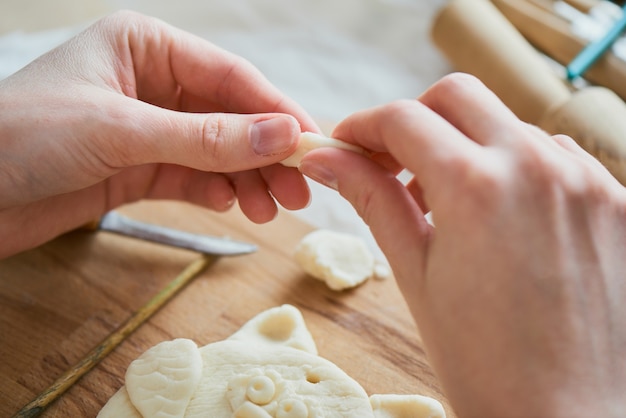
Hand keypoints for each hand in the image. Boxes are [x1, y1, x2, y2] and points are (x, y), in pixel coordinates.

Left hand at [0, 11, 318, 258]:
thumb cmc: (21, 137)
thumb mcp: (122, 131)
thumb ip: (206, 137)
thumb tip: (282, 135)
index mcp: (145, 47)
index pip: (229, 77)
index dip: (275, 111)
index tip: (310, 143)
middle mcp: (151, 83)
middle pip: (229, 116)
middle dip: (265, 153)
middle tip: (298, 190)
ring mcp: (146, 128)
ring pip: (215, 151)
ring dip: (245, 179)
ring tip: (271, 210)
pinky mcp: (137, 168)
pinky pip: (192, 176)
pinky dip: (216, 191)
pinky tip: (234, 207)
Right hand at [300, 73, 625, 416]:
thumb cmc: (484, 364)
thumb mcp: (415, 274)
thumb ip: (373, 200)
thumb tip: (328, 159)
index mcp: (475, 187)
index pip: (403, 120)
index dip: (362, 127)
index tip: (346, 146)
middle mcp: (537, 168)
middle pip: (457, 96)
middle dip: (414, 120)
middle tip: (393, 164)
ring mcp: (585, 181)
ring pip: (509, 124)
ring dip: (468, 145)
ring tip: (450, 202)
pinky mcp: (616, 201)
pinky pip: (557, 157)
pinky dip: (518, 169)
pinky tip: (504, 215)